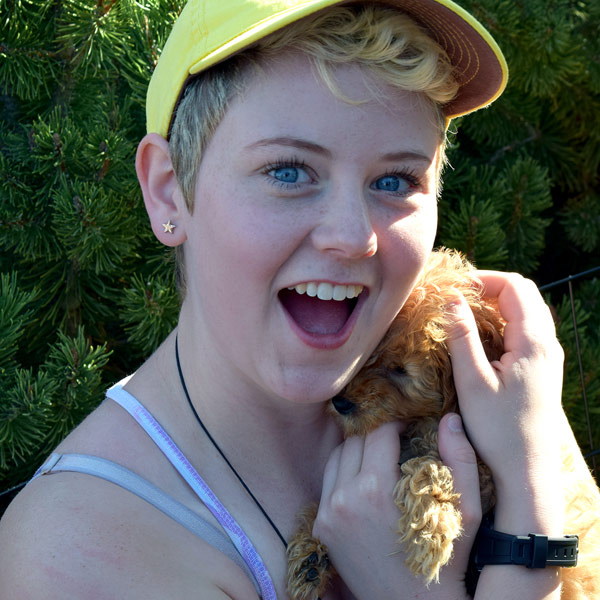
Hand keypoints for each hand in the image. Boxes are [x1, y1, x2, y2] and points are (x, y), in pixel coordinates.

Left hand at [314, 417, 481, 599]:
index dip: (397, 425)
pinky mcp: (321, 527)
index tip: (409, 428)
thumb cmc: (445, 558)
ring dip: (357, 452)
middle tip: (395, 443)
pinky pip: (328, 483)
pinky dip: (344, 475)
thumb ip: (460, 459)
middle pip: (355, 441)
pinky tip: (364, 482)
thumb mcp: (465, 510)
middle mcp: (345, 498)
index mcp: (378, 489)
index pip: (379, 433)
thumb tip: (450, 418)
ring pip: (337, 458)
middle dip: (376, 436)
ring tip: (379, 459)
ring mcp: (328, 513)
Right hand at [445, 271, 564, 531]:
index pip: (516, 287)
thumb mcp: (472, 382)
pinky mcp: (543, 368)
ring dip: (498, 303)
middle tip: (458, 295)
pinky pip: (527, 328)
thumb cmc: (498, 429)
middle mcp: (548, 344)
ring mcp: (548, 356)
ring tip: (466, 311)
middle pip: (525, 293)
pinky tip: (482, 335)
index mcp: (533, 343)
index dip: (485, 279)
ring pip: (528, 310)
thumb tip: (452, 300)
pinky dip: (504, 319)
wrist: (526, 469)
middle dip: (491, 286)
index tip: (455, 288)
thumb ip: (463, 337)